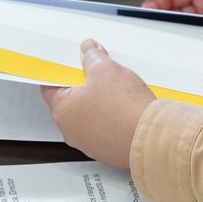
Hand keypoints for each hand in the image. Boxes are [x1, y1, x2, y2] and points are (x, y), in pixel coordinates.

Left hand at [41, 40, 154, 169]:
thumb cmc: (126, 109)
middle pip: (72, 100)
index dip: (63, 71)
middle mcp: (72, 131)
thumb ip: (92, 57)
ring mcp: (90, 143)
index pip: (51, 86)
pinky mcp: (108, 150)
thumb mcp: (106, 70)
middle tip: (101, 73)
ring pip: (90, 116)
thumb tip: (88, 51)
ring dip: (100, 103)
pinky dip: (113, 119)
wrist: (151, 137)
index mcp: (63, 111)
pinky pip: (106, 129)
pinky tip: (126, 109)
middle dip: (86, 85)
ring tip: (119, 92)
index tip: (74, 63)